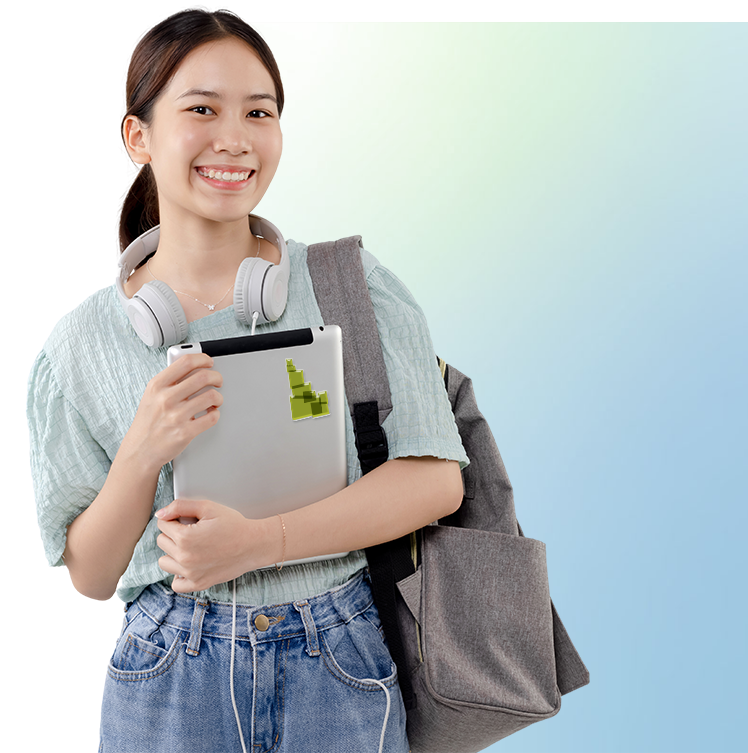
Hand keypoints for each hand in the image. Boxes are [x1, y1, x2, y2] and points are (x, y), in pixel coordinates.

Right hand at [122, 353, 222, 471]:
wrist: (140, 450)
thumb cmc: (148, 422)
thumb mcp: (151, 395)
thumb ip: (170, 381)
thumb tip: (194, 367)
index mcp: (157, 385)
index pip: (186, 362)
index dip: (203, 359)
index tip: (209, 362)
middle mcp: (166, 399)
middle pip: (203, 377)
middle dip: (216, 377)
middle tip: (218, 381)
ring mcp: (176, 416)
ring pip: (211, 396)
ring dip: (218, 397)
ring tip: (215, 400)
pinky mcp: (185, 432)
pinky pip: (212, 417)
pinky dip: (216, 414)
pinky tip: (210, 414)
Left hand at [156, 499, 274, 592]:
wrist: (254, 544)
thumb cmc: (234, 524)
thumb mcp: (208, 507)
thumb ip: (180, 506)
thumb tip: (160, 514)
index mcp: (185, 538)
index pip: (162, 524)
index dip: (175, 518)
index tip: (189, 520)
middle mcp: (184, 558)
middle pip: (161, 542)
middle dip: (174, 534)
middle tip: (194, 531)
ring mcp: (190, 574)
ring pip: (164, 562)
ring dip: (173, 553)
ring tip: (191, 547)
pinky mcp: (198, 584)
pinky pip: (176, 584)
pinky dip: (179, 574)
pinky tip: (190, 564)